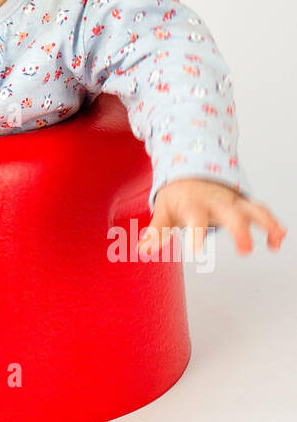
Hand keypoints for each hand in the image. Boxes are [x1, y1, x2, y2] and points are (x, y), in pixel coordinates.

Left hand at [139, 179, 286, 255]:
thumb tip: (143, 250)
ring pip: (252, 209)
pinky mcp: (243, 204)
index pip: (195, 218)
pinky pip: (260, 211)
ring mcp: (232, 202)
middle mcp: (216, 202)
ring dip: (265, 224)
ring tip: (275, 241)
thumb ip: (157, 232)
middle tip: (246, 250)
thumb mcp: (164, 210)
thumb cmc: (178, 196)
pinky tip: (279, 238)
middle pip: (230, 213)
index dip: (195, 233)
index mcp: (194, 204)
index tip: (195, 250)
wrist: (190, 171)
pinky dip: (272, 223)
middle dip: (240, 230)